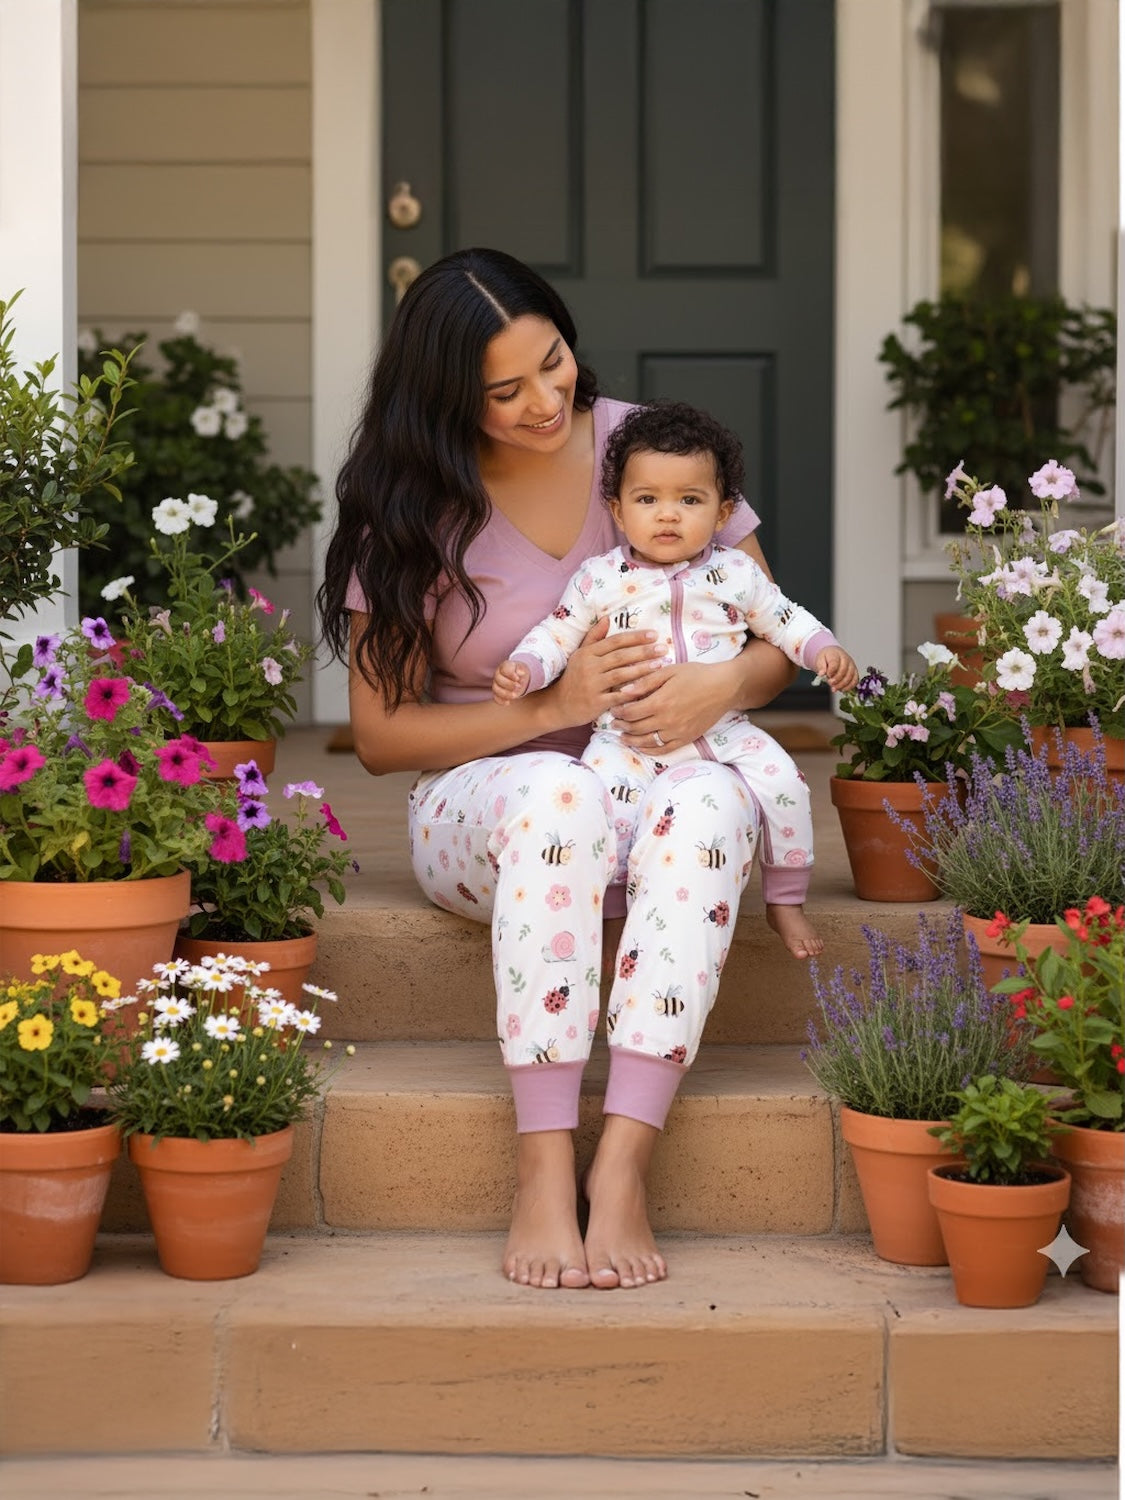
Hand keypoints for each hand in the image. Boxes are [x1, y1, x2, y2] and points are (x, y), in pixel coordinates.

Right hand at [493, 659, 529, 703]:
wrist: (518, 678)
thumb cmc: (519, 672)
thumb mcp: (522, 669)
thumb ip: (521, 670)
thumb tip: (522, 673)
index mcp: (504, 666)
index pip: (504, 670)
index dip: (511, 675)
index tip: (518, 679)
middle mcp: (498, 675)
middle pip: (498, 679)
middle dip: (509, 684)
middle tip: (519, 686)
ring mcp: (496, 684)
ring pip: (496, 689)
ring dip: (505, 693)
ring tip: (515, 695)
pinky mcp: (497, 693)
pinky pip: (495, 697)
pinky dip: (501, 701)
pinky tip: (508, 702)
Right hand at [546, 616, 664, 726]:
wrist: (558, 705)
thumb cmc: (573, 678)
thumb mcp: (580, 655)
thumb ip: (594, 637)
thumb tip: (607, 618)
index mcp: (587, 653)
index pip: (615, 642)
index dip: (635, 637)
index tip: (654, 634)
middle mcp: (589, 667)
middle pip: (621, 656)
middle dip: (644, 651)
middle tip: (663, 648)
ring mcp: (592, 685)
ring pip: (621, 674)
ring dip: (642, 669)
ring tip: (660, 665)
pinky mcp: (595, 703)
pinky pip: (617, 697)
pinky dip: (631, 692)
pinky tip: (647, 689)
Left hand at [611, 658, 740, 752]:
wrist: (724, 687)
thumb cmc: (696, 675)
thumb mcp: (669, 671)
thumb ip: (645, 682)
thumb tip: (623, 691)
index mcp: (660, 702)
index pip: (630, 712)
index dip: (619, 712)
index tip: (614, 710)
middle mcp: (667, 720)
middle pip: (636, 728)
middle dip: (622, 726)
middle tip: (614, 723)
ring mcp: (677, 732)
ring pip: (647, 741)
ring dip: (631, 741)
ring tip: (623, 737)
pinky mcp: (686, 738)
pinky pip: (664, 749)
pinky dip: (650, 750)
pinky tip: (642, 746)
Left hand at [814, 646, 858, 692]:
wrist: (833, 655)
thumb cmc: (827, 658)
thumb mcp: (820, 660)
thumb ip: (821, 666)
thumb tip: (821, 673)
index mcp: (836, 654)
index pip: (835, 663)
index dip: (831, 671)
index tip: (827, 675)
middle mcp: (846, 659)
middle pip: (844, 670)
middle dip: (836, 679)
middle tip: (830, 683)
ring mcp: (851, 665)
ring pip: (850, 676)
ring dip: (842, 684)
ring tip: (834, 688)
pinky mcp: (854, 672)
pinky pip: (855, 680)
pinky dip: (849, 686)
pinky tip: (842, 689)